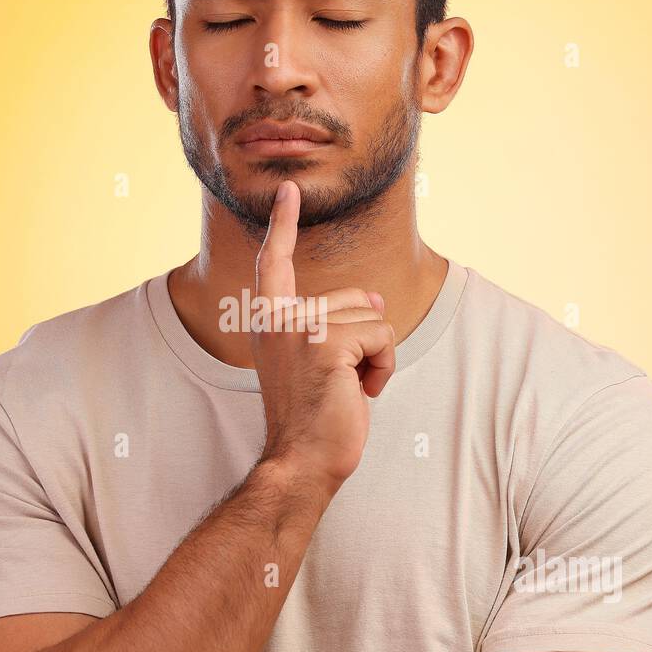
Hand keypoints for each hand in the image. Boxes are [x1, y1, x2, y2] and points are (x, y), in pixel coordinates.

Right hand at [252, 179, 396, 497]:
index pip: (275, 263)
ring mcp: (299, 328)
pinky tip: (361, 393)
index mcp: (268, 321)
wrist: (302, 461)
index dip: (284, 225)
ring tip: (349, 388)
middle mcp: (277, 318)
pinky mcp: (325, 342)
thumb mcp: (318, 362)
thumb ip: (335, 323)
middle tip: (340, 381)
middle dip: (366, 339)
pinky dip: (383, 368)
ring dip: (376, 357)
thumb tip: (374, 294)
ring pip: (373, 316)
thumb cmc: (314, 418)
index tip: (288, 191)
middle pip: (354, 298)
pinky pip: (382, 335)